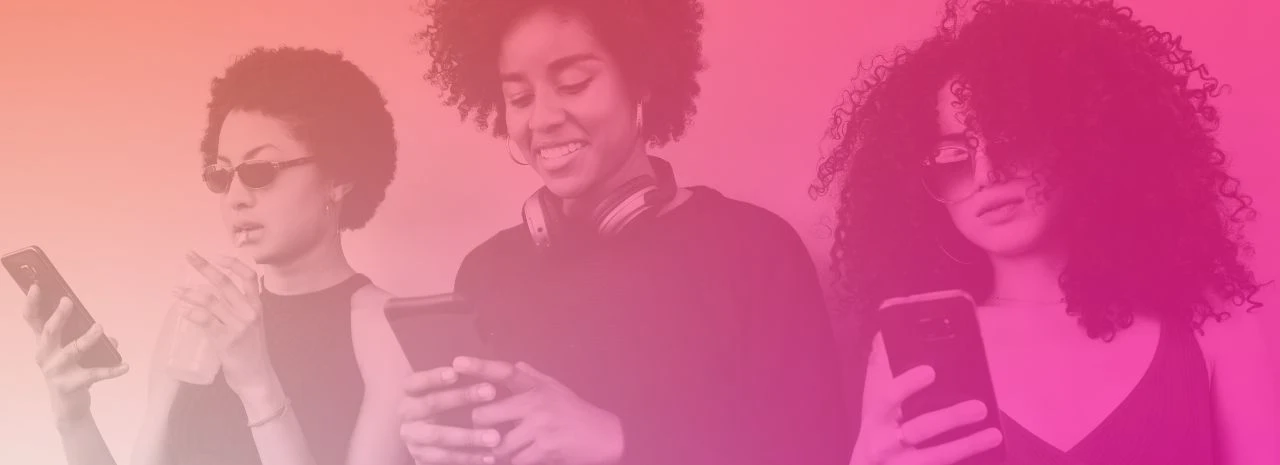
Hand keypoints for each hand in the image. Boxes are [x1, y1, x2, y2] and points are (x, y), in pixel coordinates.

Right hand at [22, 284, 128, 423]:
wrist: (69, 405)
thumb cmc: (71, 369)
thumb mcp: (73, 351)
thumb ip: (86, 338)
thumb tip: (110, 337)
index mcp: (43, 343)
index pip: (32, 320)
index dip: (32, 303)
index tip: (36, 286)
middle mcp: (45, 355)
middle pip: (48, 332)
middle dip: (58, 316)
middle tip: (68, 301)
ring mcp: (55, 371)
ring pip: (72, 350)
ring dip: (87, 338)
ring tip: (100, 327)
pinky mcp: (70, 385)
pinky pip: (94, 374)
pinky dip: (112, 370)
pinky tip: (125, 366)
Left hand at [174, 251, 282, 418]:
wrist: (256, 377)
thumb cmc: (251, 351)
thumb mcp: (251, 325)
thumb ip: (237, 308)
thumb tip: (210, 292)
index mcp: (257, 306)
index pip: (249, 277)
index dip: (233, 264)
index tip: (216, 255)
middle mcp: (250, 312)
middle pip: (225, 283)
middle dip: (205, 267)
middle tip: (188, 255)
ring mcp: (238, 326)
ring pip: (211, 301)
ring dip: (189, 293)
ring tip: (175, 290)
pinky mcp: (226, 340)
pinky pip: (205, 321)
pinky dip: (192, 314)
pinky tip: (182, 311)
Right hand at [399, 366, 502, 464]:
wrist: (437, 440)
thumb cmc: (451, 406)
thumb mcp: (455, 391)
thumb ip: (465, 380)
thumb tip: (496, 367)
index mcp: (410, 393)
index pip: (416, 382)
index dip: (434, 377)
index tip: (455, 372)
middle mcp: (406, 414)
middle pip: (430, 404)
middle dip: (461, 397)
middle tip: (491, 391)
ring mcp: (412, 438)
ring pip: (438, 436)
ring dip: (468, 436)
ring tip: (495, 436)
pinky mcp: (420, 459)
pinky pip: (444, 459)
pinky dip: (468, 457)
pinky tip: (490, 456)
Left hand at [465, 358, 622, 464]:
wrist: (606, 435)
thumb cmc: (577, 412)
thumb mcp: (557, 389)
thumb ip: (534, 377)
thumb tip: (517, 364)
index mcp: (536, 387)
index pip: (503, 372)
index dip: (478, 367)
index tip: (456, 363)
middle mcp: (536, 403)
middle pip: (487, 414)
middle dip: (479, 428)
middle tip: (479, 434)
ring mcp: (540, 426)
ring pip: (499, 443)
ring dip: (495, 452)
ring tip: (493, 453)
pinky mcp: (546, 447)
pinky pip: (517, 460)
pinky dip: (513, 463)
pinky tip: (515, 460)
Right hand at [849, 365, 1001, 464]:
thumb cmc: (877, 429)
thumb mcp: (874, 402)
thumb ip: (881, 372)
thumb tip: (884, 336)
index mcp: (876, 416)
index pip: (887, 397)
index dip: (908, 384)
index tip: (931, 371)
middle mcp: (885, 443)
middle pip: (917, 430)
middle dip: (949, 418)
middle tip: (979, 407)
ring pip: (935, 457)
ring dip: (966, 445)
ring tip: (993, 434)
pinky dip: (965, 460)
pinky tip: (987, 452)